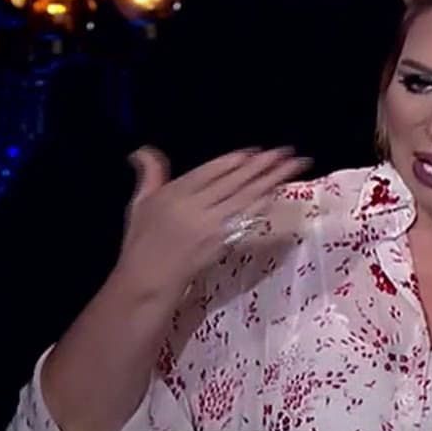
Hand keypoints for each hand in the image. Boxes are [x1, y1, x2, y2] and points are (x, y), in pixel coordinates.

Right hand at [114, 145, 312, 294]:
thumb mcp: (139, 203)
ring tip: (292, 166)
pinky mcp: (222, 243)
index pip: (212, 171)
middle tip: (287, 152)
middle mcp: (195, 207)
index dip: (236, 160)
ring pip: (246, 197)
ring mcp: (211, 226)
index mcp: (176, 193)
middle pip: (235, 181)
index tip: (257, 151)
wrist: (148, 280)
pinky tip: (276, 195)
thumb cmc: (142, 243)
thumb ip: (149, 174)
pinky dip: (262, 205)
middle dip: (263, 165)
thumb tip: (144, 150)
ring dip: (271, 180)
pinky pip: (246, 220)